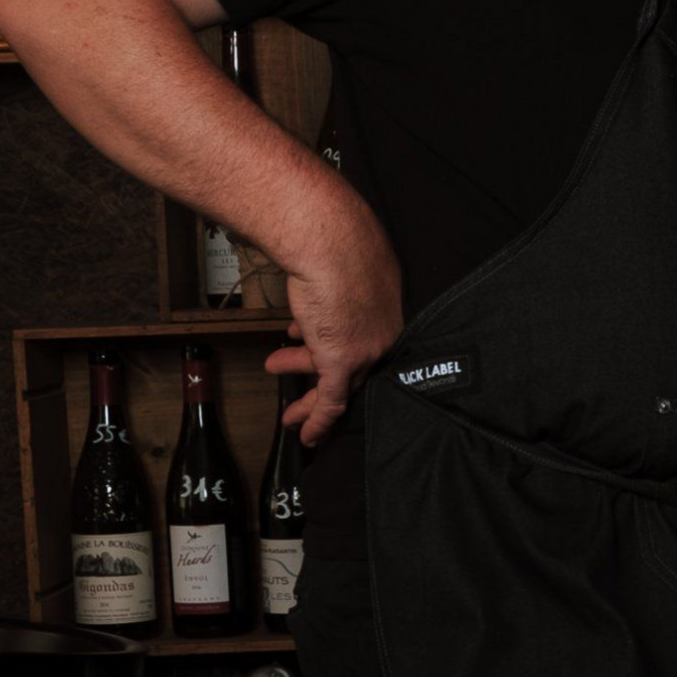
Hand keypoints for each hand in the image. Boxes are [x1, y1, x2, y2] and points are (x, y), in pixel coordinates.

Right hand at [262, 211, 405, 445]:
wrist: (330, 240)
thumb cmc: (336, 242)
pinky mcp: (344, 360)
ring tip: (287, 405)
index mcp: (389, 308)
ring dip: (310, 397)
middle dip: (323, 375)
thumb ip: (342, 281)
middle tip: (304, 380)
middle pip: (357, 366)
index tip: (322, 354)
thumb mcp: (346, 264)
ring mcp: (367, 348)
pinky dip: (319, 420)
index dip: (343, 350)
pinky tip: (306, 435)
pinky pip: (332, 400)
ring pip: (341, 385)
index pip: (369, 342)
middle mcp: (384, 331)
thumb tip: (324, 277)